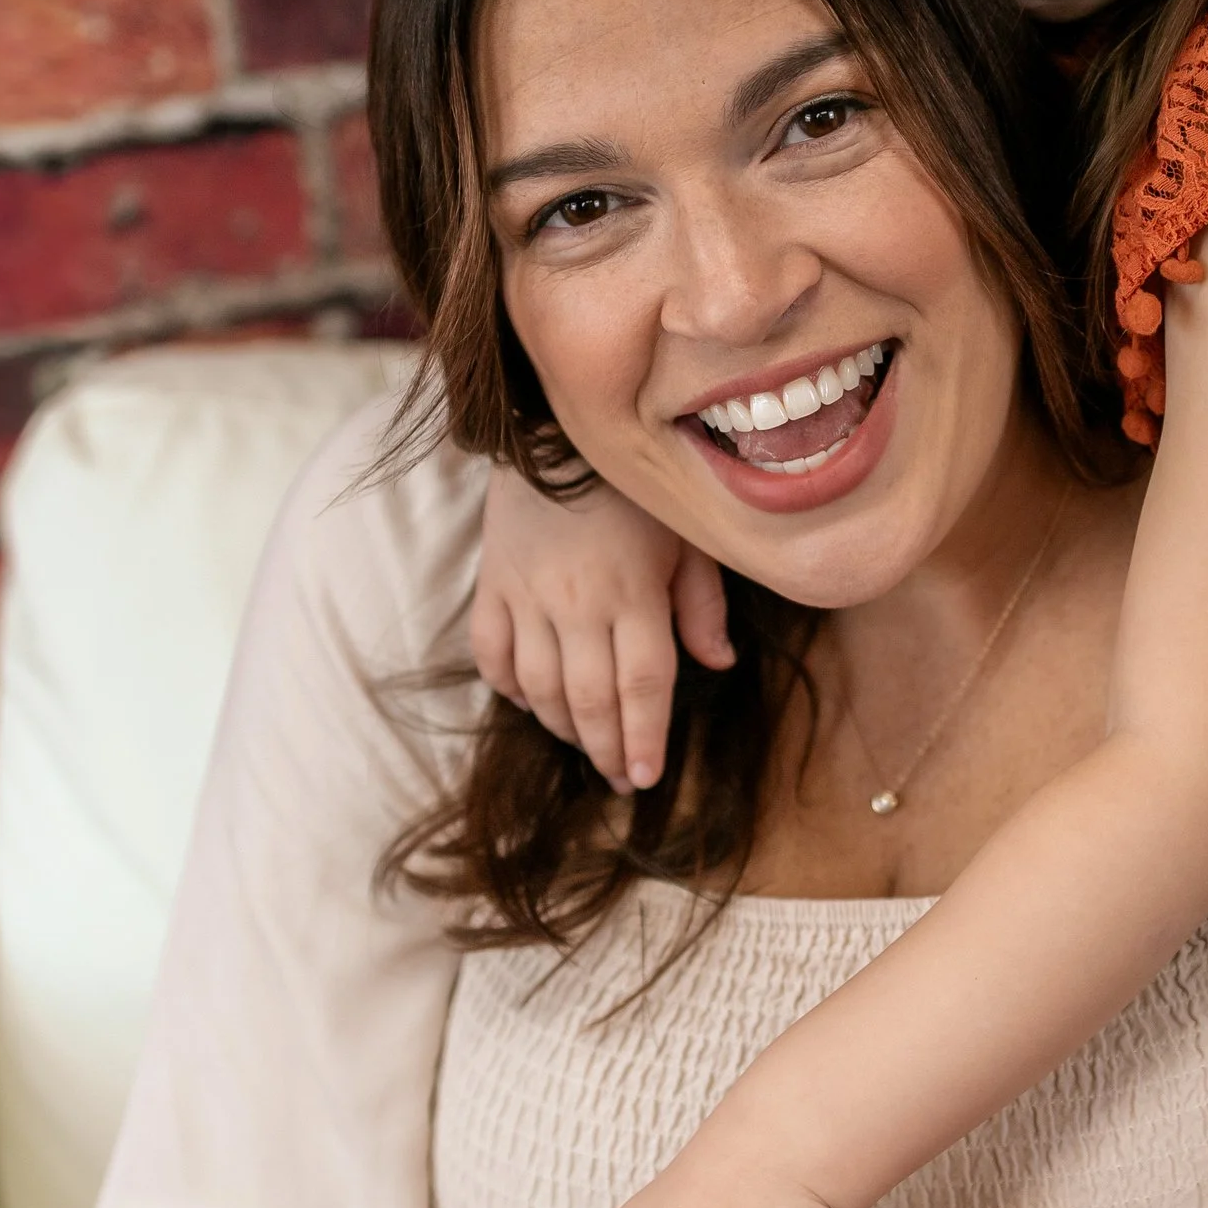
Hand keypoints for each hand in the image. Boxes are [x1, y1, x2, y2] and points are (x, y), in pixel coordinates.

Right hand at [471, 459, 731, 794]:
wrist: (554, 429)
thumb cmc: (635, 488)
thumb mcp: (687, 537)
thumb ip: (702, 603)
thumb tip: (718, 664)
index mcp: (633, 592)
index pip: (642, 686)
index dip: (646, 738)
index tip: (648, 776)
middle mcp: (577, 602)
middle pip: (590, 699)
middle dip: (608, 750)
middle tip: (622, 778)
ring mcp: (526, 595)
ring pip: (539, 687)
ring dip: (563, 726)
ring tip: (586, 744)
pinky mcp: (490, 584)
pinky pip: (489, 653)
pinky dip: (508, 687)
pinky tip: (530, 701)